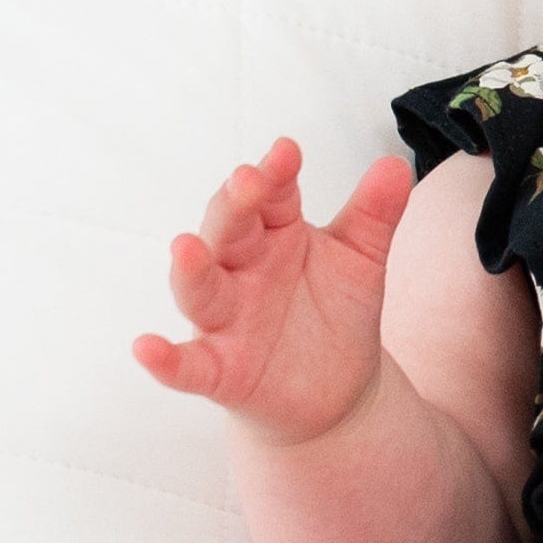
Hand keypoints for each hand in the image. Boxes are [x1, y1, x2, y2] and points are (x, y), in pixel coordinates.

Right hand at [129, 136, 417, 447]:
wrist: (336, 391)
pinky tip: (146, 348)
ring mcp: (226, 319)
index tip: (287, 152)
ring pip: (200, 289)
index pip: (271, 195)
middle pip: (228, 230)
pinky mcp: (219, 371)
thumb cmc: (335, 312)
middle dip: (235, 205)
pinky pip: (187, 365)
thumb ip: (375, 214)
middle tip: (246, 180)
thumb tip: (396, 165)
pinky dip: (166, 360)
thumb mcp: (361, 259)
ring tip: (185, 247)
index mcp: (274, 232)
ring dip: (190, 270)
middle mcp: (241, 268)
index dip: (276, 174)